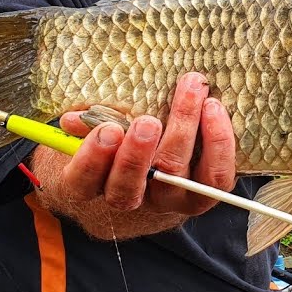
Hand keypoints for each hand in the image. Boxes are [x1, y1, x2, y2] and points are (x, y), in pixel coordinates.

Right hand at [55, 72, 236, 216]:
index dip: (93, 159)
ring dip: (184, 131)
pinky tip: (213, 109)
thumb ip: (89, 119)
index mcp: (96, 182)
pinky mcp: (203, 193)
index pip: (83, 182)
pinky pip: (215, 177)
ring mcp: (169, 199)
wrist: (160, 167)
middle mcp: (132, 198)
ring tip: (191, 91)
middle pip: (127, 188)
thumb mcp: (101, 125)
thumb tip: (73, 118)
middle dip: (137, 155)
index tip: (107, 130)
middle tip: (147, 122)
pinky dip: (218, 142)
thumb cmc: (124, 137)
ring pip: (174, 177)